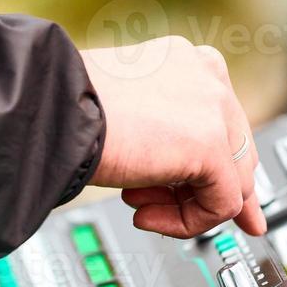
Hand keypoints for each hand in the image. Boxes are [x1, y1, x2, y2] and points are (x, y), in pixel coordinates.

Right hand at [82, 38, 266, 238]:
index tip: (218, 201)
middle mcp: (209, 78)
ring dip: (183, 208)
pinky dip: (187, 223)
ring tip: (139, 208)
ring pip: (232, 184)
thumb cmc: (69, 109)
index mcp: (189, 63)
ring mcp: (215, 108)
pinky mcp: (211, 144)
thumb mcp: (130, 119)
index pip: (226, 123)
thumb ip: (168, 139)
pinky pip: (222, 205)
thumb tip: (182, 178)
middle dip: (206, 195)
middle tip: (175, 217)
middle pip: (237, 154)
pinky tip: (143, 215)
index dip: (220, 168)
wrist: (49, 107)